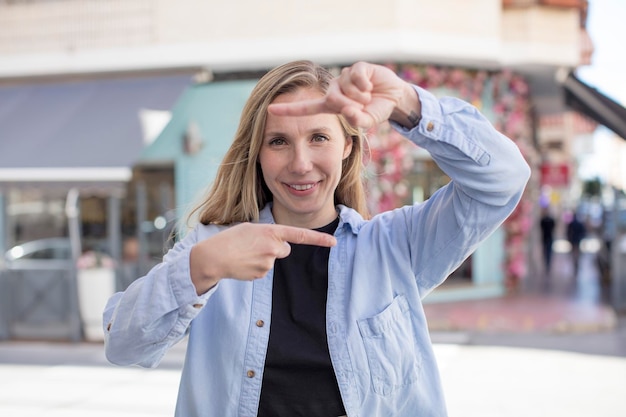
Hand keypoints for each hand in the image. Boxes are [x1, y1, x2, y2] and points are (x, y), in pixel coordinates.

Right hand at [190, 223, 336, 293]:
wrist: (213, 257)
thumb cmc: (230, 239)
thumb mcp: (251, 228)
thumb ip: (269, 234)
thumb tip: (280, 247)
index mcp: (271, 231)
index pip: (300, 235)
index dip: (319, 238)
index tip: (333, 242)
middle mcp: (273, 247)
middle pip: (285, 249)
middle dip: (275, 248)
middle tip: (255, 246)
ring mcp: (268, 263)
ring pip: (273, 260)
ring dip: (262, 258)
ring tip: (245, 254)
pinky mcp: (262, 275)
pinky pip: (264, 270)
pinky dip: (255, 267)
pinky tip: (243, 263)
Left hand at [268, 61, 419, 128]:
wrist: (394, 97)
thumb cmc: (377, 110)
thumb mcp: (367, 120)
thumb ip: (358, 120)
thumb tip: (348, 111)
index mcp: (331, 105)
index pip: (306, 108)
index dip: (288, 110)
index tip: (269, 110)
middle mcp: (334, 90)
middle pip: (332, 98)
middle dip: (349, 105)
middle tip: (363, 105)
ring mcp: (344, 78)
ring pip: (346, 88)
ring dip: (361, 96)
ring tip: (369, 95)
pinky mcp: (357, 68)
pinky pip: (355, 76)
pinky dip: (365, 84)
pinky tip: (371, 85)